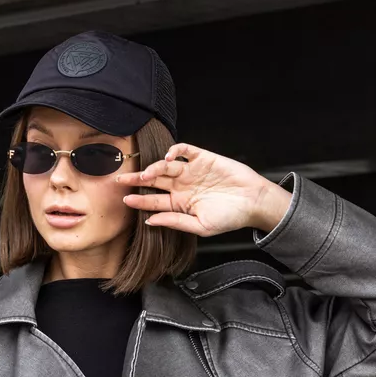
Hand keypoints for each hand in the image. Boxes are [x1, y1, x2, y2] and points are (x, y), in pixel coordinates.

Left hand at [116, 143, 290, 235]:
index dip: (139, 201)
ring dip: (154, 168)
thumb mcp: (200, 226)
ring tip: (146, 174)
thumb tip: (150, 221)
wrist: (254, 202)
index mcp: (179, 204)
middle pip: (154, 182)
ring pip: (165, 166)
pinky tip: (168, 157)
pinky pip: (184, 150)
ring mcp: (190, 171)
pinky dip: (175, 150)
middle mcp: (182, 186)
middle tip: (122, 180)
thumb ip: (176, 222)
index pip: (154, 201)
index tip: (125, 201)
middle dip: (137, 181)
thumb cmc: (230, 217)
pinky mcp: (202, 158)